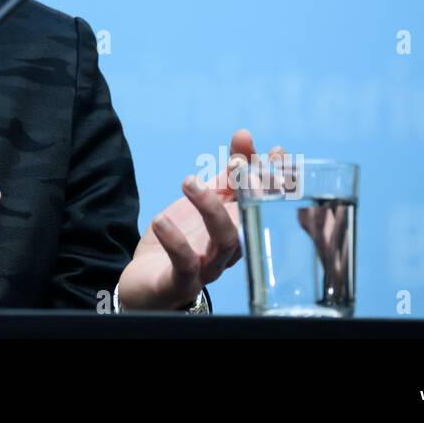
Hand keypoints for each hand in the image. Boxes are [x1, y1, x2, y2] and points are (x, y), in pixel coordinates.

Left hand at [117, 128, 287, 310]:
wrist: (146, 283)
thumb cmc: (182, 239)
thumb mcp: (200, 201)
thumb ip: (223, 175)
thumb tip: (244, 138)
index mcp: (236, 226)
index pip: (262, 201)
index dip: (272, 177)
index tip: (278, 151)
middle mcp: (229, 249)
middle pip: (251, 221)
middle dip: (251, 190)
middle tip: (237, 162)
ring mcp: (208, 268)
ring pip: (225, 242)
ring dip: (211, 208)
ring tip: (188, 181)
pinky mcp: (182, 284)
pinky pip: (185, 266)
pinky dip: (176, 242)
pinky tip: (161, 220)